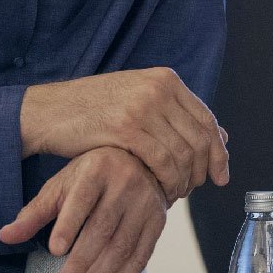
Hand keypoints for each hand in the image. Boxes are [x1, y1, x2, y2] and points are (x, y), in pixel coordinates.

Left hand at [0, 146, 168, 272]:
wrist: (139, 162)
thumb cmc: (91, 175)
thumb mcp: (61, 186)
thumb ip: (34, 213)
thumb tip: (4, 236)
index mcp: (97, 169)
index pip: (83, 198)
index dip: (70, 225)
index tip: (55, 250)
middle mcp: (125, 183)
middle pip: (103, 227)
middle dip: (83, 261)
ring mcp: (144, 203)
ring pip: (123, 245)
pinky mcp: (157, 222)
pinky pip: (142, 255)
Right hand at [20, 67, 229, 200]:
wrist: (50, 110)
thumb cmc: (94, 109)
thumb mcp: (139, 100)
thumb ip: (177, 114)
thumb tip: (222, 134)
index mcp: (165, 78)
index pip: (207, 119)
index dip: (218, 151)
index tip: (222, 175)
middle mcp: (159, 88)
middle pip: (199, 138)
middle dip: (203, 170)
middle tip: (195, 190)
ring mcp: (143, 106)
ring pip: (182, 153)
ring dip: (183, 180)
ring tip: (175, 193)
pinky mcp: (126, 127)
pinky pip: (161, 162)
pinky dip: (166, 182)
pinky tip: (160, 192)